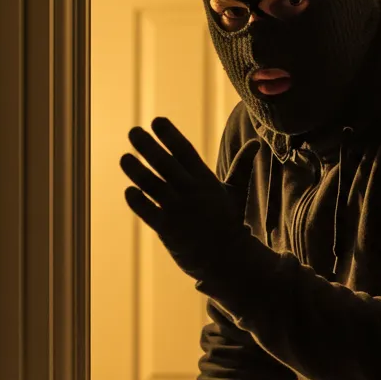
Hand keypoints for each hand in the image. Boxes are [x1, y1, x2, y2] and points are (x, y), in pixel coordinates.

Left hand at [120, 117, 259, 281]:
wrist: (227, 259)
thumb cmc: (228, 222)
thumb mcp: (235, 192)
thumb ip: (242, 166)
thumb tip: (256, 143)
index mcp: (205, 181)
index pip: (185, 152)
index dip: (170, 135)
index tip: (157, 120)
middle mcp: (191, 192)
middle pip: (165, 164)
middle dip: (148, 146)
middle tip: (133, 131)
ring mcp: (179, 211)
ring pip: (152, 185)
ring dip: (137, 170)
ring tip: (124, 157)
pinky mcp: (168, 230)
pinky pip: (149, 212)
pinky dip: (138, 201)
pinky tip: (129, 191)